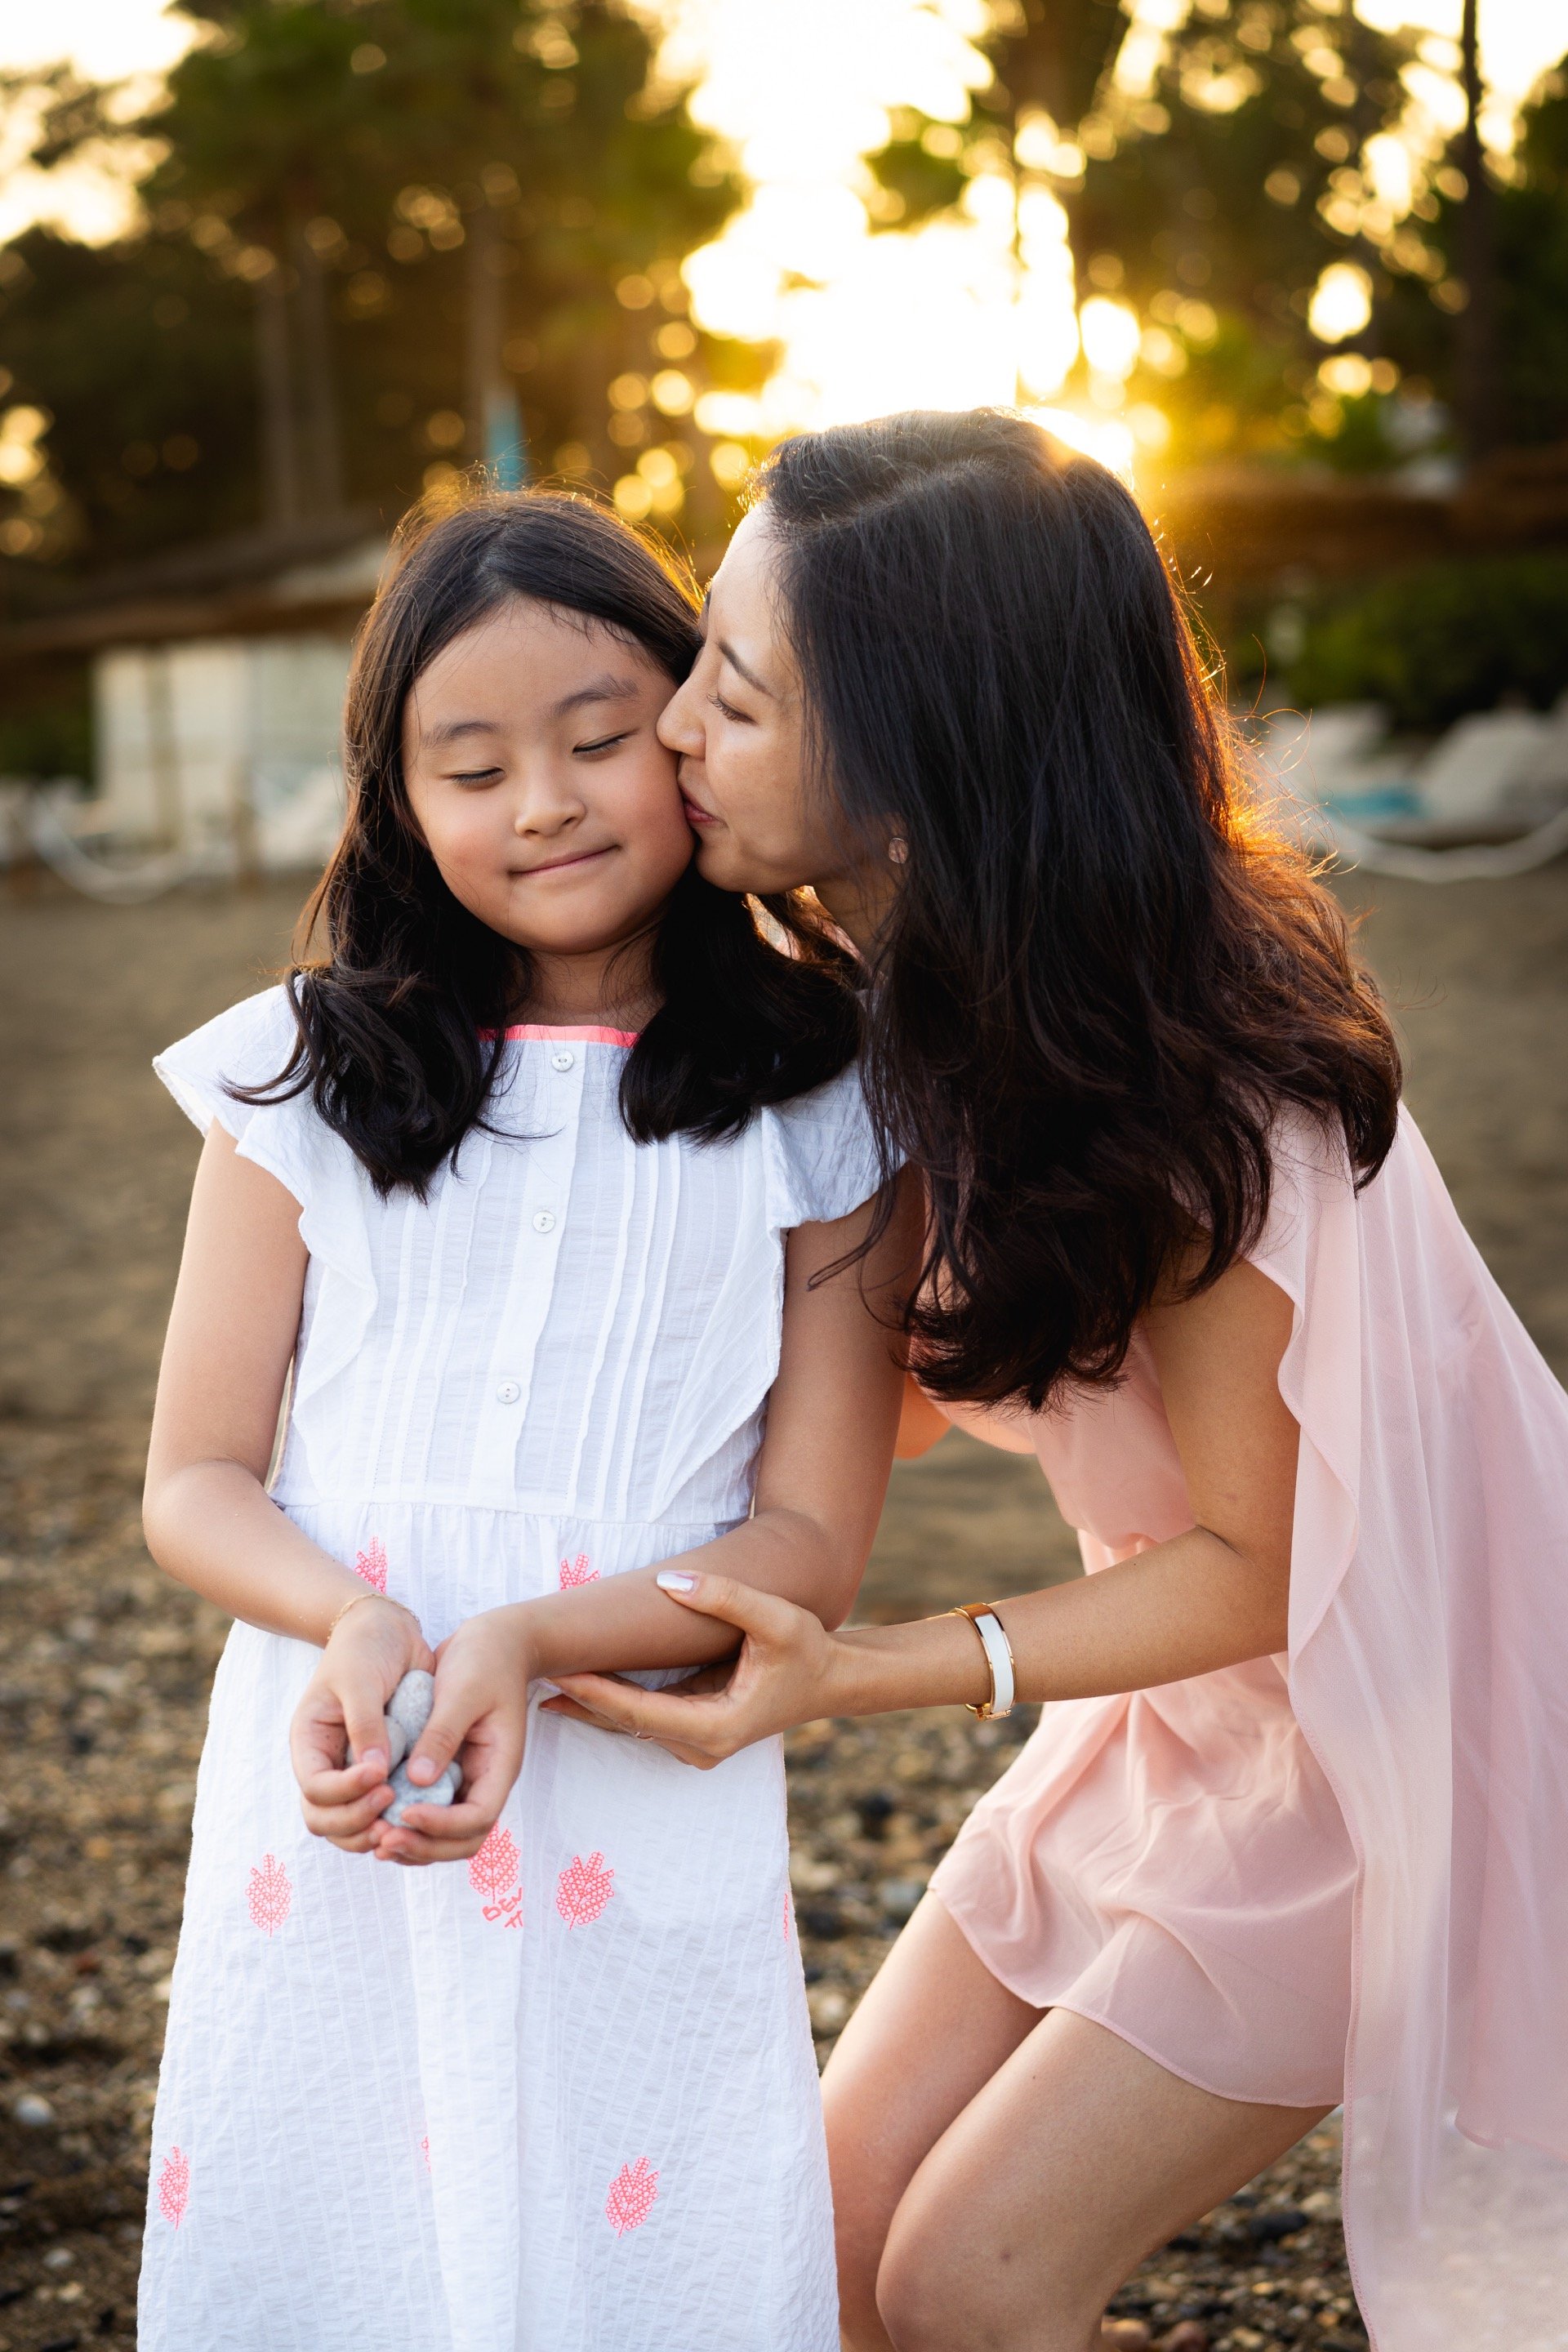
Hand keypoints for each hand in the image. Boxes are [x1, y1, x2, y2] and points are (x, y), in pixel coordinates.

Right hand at [290, 1595, 433, 1851]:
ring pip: (350, 1826)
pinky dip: (395, 1819)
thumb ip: (365, 1725)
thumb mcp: (360, 1679)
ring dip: (374, 1832)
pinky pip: (381, 1811)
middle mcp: (328, 1764)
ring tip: (406, 1823)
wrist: (388, 1632)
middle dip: (356, 1823)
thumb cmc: (366, 1649)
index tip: (381, 1777)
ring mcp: (353, 1772)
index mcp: (310, 1743)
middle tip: (393, 1812)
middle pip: (325, 1819)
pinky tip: (421, 1813)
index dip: (345, 1792)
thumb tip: (375, 1773)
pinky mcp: (383, 1773)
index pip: (316, 1788)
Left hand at [369, 1606, 532, 1867]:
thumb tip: (417, 1780)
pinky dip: (406, 1822)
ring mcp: (466, 1777)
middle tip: (383, 1841)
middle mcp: (484, 1780)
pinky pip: (428, 1809)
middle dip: (423, 1846)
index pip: (478, 1817)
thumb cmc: (486, 1659)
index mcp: (499, 1765)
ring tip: (375, 1839)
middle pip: (462, 1840)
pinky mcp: (447, 1769)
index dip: (442, 1825)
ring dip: (413, 1842)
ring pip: (444, 1834)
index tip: (406, 1811)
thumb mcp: (463, 1691)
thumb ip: (442, 1734)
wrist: (495, 1640)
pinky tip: (376, 1816)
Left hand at [542, 1574, 850, 1766]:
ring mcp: (698, 1748)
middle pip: (623, 1724)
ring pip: (630, 1727)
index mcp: (714, 1728)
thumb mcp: (774, 1618)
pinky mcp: (696, 1735)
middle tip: (526, 1678)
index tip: (555, 1671)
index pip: (636, 1712)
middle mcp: (701, 1748)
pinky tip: (578, 1685)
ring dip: (589, 1704)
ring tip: (540, 1679)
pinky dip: (611, 1703)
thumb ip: (724, 1596)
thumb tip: (670, 1579)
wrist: (834, 1680)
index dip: (592, 1692)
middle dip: (577, 1700)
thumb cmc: (808, 1650)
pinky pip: (643, 1720)